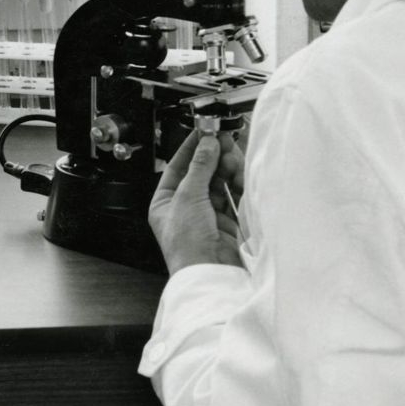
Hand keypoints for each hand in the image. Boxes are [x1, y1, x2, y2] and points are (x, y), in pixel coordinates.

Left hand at [149, 130, 243, 272]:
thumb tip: (206, 144)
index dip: (191, 148)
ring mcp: (206, 216)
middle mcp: (184, 208)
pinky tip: (239, 177)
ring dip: (226, 170)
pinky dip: (237, 186)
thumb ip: (200, 167)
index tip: (204, 131)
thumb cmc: (188, 244)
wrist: (211, 273)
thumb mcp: (188, 197)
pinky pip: (232, 197)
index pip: (177, 167)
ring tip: (233, 161)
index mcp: (165, 202)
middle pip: (201, 173)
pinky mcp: (226, 223)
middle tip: (225, 141)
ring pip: (219, 183)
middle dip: (214, 158)